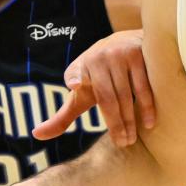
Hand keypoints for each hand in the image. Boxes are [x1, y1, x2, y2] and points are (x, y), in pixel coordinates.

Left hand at [32, 30, 153, 146]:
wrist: (126, 43)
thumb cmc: (99, 78)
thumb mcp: (80, 95)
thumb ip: (62, 116)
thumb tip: (36, 135)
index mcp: (79, 67)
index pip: (73, 73)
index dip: (74, 77)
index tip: (74, 84)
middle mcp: (97, 58)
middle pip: (106, 97)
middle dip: (115, 123)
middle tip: (123, 143)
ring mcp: (119, 55)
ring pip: (125, 94)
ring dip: (131, 119)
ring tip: (132, 138)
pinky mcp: (139, 55)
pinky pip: (143, 86)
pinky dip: (147, 106)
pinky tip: (149, 122)